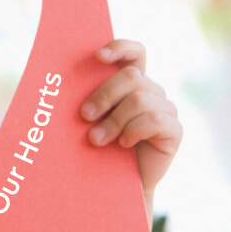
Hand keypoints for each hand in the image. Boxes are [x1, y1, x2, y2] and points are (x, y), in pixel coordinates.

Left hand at [78, 39, 180, 211]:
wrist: (112, 184)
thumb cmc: (94, 147)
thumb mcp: (86, 119)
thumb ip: (84, 98)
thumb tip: (55, 78)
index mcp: (132, 82)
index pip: (135, 52)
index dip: (120, 48)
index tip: (97, 57)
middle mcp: (152, 92)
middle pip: (131, 76)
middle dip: (103, 95)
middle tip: (83, 116)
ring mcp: (166, 110)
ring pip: (139, 100)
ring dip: (113, 121)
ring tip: (96, 140)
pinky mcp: (174, 131)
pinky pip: (154, 121)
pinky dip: (133, 131)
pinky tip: (123, 144)